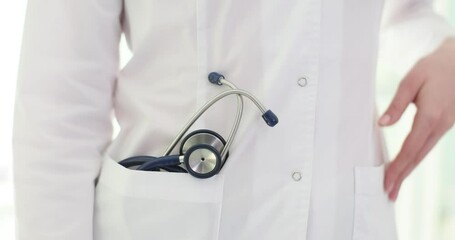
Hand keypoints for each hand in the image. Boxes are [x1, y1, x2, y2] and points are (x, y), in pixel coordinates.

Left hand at [379, 37, 454, 201]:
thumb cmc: (434, 67)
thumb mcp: (412, 80)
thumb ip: (397, 104)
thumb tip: (382, 124)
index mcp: (430, 116)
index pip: (410, 148)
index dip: (398, 166)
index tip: (387, 181)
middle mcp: (440, 125)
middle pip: (417, 156)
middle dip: (402, 176)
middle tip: (388, 193)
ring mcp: (444, 127)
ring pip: (423, 153)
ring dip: (408, 170)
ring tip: (395, 185)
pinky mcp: (443, 125)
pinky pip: (427, 146)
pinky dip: (415, 159)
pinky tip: (407, 166)